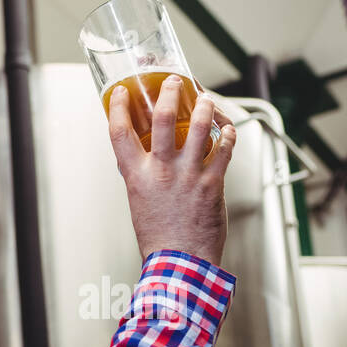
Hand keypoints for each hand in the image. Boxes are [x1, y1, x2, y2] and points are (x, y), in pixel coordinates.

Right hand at [107, 74, 235, 267]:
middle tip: (175, 82)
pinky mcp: (213, 183)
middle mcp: (161, 171)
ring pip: (200, 126)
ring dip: (206, 106)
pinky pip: (225, 149)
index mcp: (136, 176)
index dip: (117, 107)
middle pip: (164, 117)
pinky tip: (228, 131)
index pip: (119, 132)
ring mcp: (188, 175)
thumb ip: (142, 178)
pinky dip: (229, 135)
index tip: (122, 92)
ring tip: (207, 100)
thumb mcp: (139, 203)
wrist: (180, 264)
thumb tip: (147, 162)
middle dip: (171, 92)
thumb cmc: (160, 240)